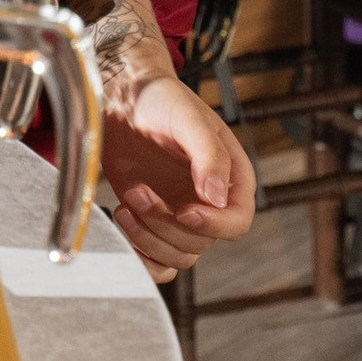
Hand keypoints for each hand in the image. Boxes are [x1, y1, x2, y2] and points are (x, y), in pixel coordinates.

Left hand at [100, 69, 256, 281]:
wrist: (124, 98)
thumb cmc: (161, 100)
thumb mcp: (188, 119)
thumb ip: (208, 155)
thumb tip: (217, 198)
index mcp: (232, 179)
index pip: (237, 222)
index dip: (213, 226)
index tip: (184, 211)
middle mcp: (211, 203)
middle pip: (201, 242)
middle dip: (165, 222)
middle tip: (138, 192)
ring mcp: (182, 214)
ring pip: (178, 255)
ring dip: (148, 236)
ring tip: (127, 201)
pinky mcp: (155, 221)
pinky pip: (158, 262)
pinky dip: (142, 256)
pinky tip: (125, 224)